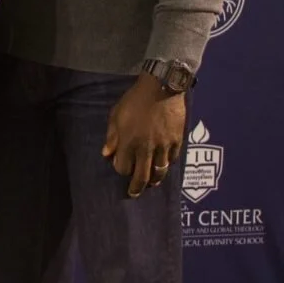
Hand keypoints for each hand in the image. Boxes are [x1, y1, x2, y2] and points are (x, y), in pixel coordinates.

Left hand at [102, 72, 186, 197]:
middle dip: (136, 188)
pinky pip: (173, 160)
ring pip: (160, 172)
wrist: (161, 88)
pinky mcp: (177, 142)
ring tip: (152, 184)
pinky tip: (164, 166)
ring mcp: (164, 146)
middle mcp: (146, 148)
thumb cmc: (134, 100)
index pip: (124, 168)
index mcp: (129, 142)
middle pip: (142, 176)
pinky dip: (168, 165)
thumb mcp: (116, 115)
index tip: (120, 168)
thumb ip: (112, 136)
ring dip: (155, 180)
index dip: (121, 170)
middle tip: (134, 194)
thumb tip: (106, 154)